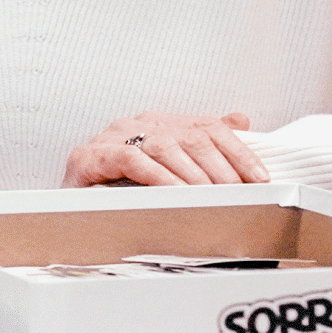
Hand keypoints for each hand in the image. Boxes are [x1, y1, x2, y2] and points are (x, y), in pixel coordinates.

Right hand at [64, 112, 267, 188]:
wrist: (71, 212)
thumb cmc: (119, 192)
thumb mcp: (167, 168)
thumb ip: (201, 143)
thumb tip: (239, 120)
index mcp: (156, 123)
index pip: (206, 127)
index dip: (237, 151)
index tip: (259, 177)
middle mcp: (135, 124)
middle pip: (190, 136)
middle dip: (220, 168)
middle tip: (237, 195)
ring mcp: (111, 137)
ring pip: (164, 145)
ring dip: (193, 175)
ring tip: (210, 197)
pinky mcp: (89, 155)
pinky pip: (130, 159)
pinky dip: (157, 176)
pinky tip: (174, 193)